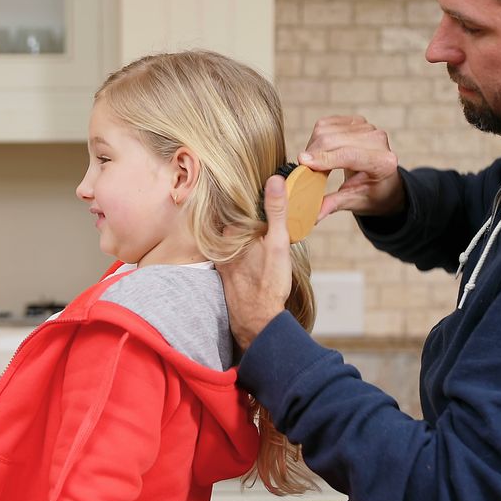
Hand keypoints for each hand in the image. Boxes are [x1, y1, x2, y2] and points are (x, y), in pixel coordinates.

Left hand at [216, 175, 292, 349]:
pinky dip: (244, 254)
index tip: (265, 208)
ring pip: (236, 241)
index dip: (255, 206)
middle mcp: (222, 246)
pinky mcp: (227, 274)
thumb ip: (276, 211)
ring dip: (248, 239)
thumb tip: (275, 180)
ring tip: (264, 247)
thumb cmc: (268, 283)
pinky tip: (257, 261)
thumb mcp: (278, 242)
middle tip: (270, 229)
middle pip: (238, 226)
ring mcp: (223, 260)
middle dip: (251, 224)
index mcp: (232, 233)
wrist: (258, 320)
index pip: (242, 210)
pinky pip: (235, 256)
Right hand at [300, 115, 404, 219]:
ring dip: (313, 146)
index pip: (350, 155)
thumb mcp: (356, 202)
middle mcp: (378, 141)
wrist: (384, 181)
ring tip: (315, 163)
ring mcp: (368, 128)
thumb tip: (315, 214)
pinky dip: (317, 137)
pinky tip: (321, 151)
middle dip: (313, 154)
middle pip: (334, 140)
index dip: (324, 158)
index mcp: (383, 163)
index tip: (302, 162)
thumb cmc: (373, 194)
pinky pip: (326, 123)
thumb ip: (335, 204)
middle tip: (303, 171)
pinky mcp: (357, 121)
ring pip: (326, 129)